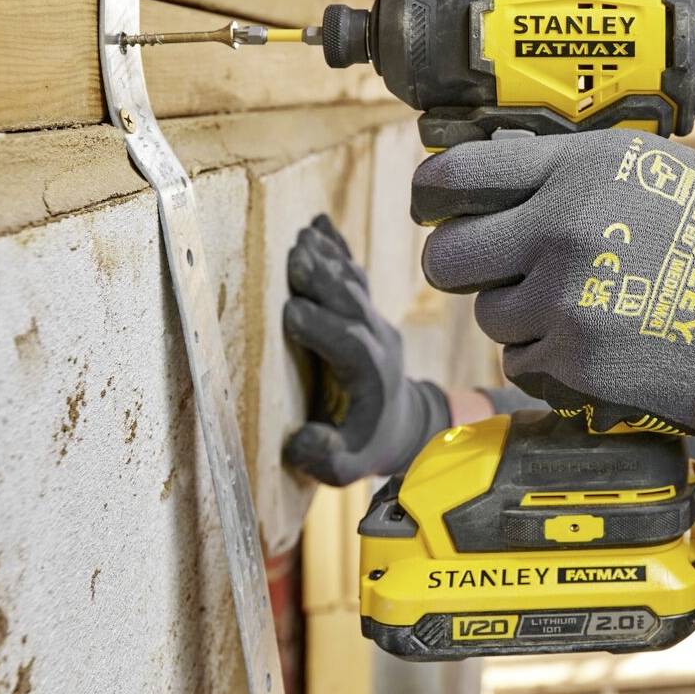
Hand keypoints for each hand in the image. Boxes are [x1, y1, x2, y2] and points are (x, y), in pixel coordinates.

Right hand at [281, 214, 450, 484]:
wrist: (403, 424)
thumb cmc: (365, 444)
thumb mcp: (347, 470)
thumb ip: (327, 460)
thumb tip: (303, 441)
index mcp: (372, 377)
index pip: (349, 346)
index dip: (323, 329)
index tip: (291, 311)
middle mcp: (378, 342)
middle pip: (352, 305)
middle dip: (325, 281)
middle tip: (295, 257)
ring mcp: (375, 321)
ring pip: (354, 283)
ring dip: (328, 259)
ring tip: (301, 237)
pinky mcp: (366, 309)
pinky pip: (354, 273)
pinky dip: (337, 247)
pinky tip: (318, 223)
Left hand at [412, 131, 694, 530]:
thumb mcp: (667, 175)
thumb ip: (584, 175)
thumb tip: (512, 181)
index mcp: (584, 167)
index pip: (455, 175)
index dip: (435, 195)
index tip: (439, 207)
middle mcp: (562, 226)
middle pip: (447, 255)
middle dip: (465, 267)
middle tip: (497, 271)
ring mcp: (564, 297)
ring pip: (487, 315)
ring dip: (519, 317)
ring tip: (583, 309)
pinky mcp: (574, 359)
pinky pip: (522, 360)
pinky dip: (549, 360)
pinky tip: (603, 345)